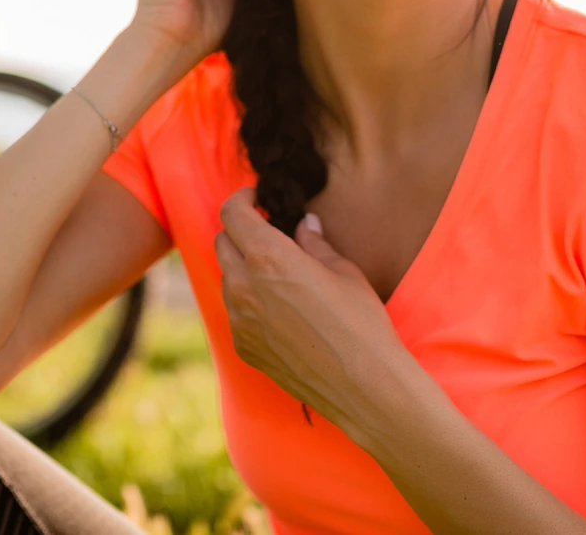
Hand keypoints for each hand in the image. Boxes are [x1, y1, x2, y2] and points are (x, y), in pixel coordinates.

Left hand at [213, 188, 406, 429]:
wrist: (363, 385)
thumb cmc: (360, 323)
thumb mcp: (343, 271)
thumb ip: (314, 243)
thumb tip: (304, 225)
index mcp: (268, 258)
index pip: (232, 214)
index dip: (241, 199)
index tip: (255, 199)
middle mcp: (245, 287)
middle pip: (222, 243)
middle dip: (240, 231)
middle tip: (267, 232)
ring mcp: (240, 320)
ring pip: (226, 279)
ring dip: (242, 267)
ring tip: (276, 273)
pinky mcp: (244, 347)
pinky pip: (235, 312)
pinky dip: (247, 300)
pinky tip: (279, 308)